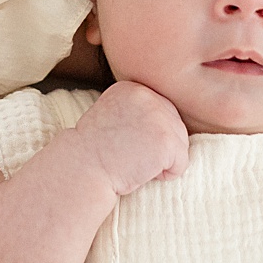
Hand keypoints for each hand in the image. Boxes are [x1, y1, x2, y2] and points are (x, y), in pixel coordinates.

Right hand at [62, 80, 189, 196]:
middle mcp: (147, 96)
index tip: (123, 142)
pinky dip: (166, 174)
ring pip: (180, 144)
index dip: (146, 134)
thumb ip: (137, 110)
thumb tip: (167, 119)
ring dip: (162, 161)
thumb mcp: (111, 115)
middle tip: (129, 155)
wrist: (81, 170)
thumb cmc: (94, 151)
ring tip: (134, 161)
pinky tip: (142, 171)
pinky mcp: (167, 141)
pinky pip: (181, 163)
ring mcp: (159, 117)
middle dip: (157, 146)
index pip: (161, 111)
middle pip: (174, 125)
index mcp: (132, 88)